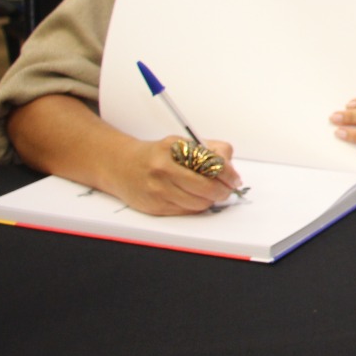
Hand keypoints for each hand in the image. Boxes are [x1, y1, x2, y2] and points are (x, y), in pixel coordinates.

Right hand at [109, 135, 244, 215]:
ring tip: (208, 193)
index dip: (228, 174)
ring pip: (199, 204)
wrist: (121, 166)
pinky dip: (194, 207)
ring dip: (209, 201)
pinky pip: (186, 212)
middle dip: (222, 191)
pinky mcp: (155, 207)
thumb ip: (209, 150)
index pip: (211, 164)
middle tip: (226, 190)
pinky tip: (192, 198)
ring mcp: (158, 190)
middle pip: (207, 188)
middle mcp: (164, 170)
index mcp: (173, 149)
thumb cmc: (156, 155)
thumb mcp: (182, 143)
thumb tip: (230, 167)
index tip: (235, 179)